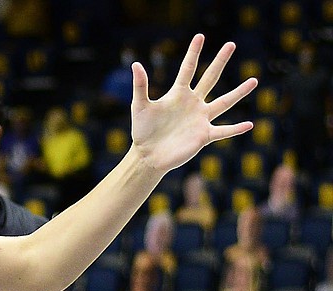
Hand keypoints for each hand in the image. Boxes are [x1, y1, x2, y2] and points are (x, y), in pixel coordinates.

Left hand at [129, 34, 257, 172]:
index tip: (200, 36)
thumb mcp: (140, 106)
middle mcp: (193, 103)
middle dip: (219, 62)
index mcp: (178, 94)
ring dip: (239, 92)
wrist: (148, 155)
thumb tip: (135, 64)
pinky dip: (235, 129)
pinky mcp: (204, 136)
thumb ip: (140, 86)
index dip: (193, 53)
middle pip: (209, 78)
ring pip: (224, 102)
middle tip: (231, 44)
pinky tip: (249, 124)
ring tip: (254, 80)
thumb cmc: (143, 131)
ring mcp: (200, 119)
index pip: (188, 69)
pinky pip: (223, 131)